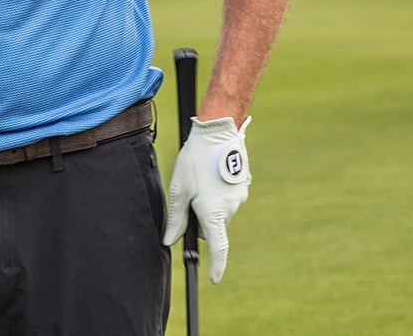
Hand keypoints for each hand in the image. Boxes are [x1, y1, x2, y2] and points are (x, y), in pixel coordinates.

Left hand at [163, 116, 252, 282]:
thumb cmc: (194, 161)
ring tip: (199, 180)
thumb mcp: (179, 189)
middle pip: (213, 226)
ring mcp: (240, 198)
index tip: (214, 278)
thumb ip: (176, 218)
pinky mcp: (242, 187)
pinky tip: (209, 174)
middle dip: (200, 219)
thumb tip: (170, 241)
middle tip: (188, 197)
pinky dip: (217, 193)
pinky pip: (227, 198)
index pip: (218, 247)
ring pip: (219, 211)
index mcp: (214, 213)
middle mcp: (231, 209)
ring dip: (208, 204)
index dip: (217, 265)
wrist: (218, 134)